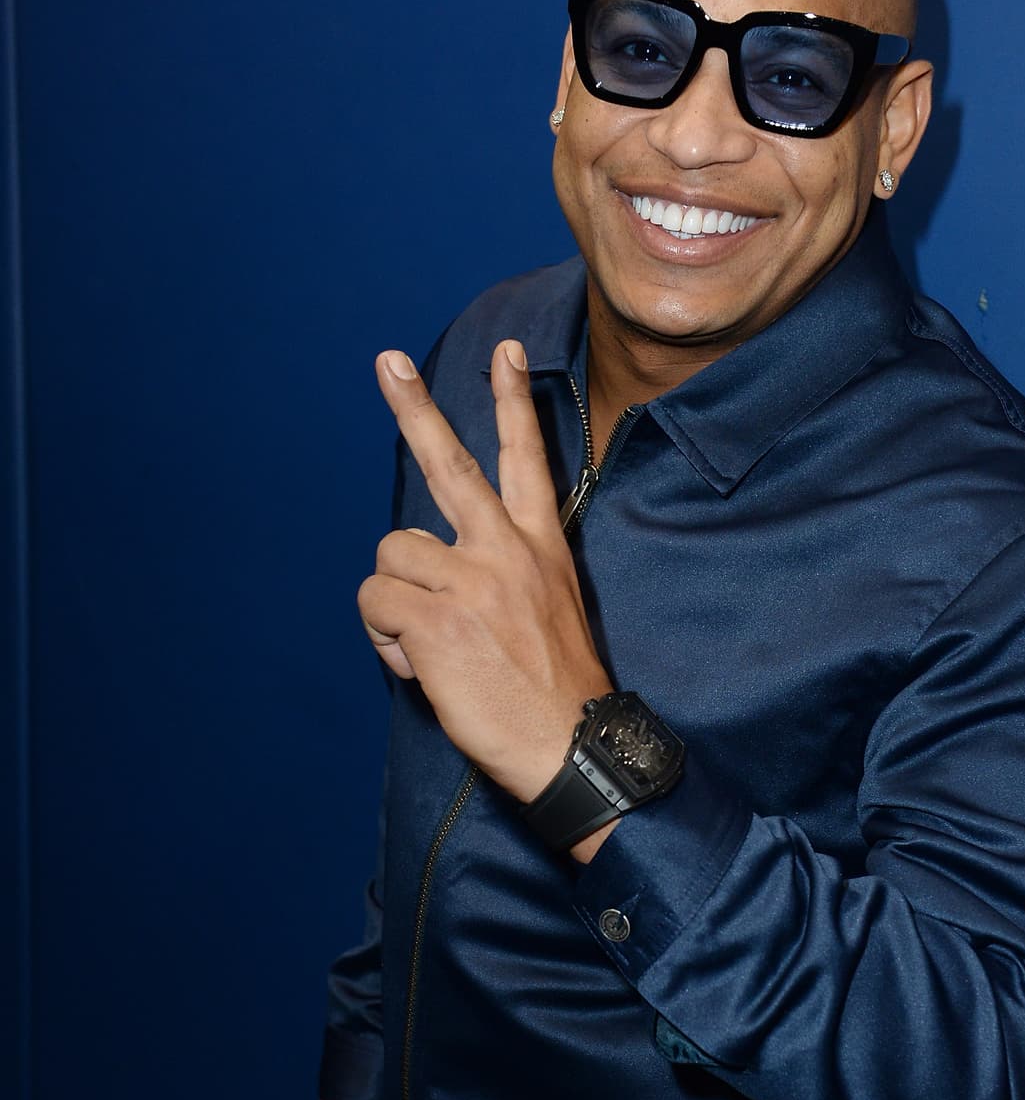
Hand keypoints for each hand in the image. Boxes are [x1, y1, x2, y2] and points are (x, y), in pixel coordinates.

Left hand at [358, 343, 612, 803]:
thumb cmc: (555, 690)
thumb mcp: (550, 608)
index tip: (503, 353)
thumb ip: (500, 571)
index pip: (528, 459)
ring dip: (393, 604)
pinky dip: (387, 641)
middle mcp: (506, 551)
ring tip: (429, 645)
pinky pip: (377, 606)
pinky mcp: (436, 619)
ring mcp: (470, 581)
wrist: (573, 746)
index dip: (513, 402)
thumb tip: (429, 564)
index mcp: (541, 546)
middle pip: (449, 464)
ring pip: (389, 556)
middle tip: (387, 361)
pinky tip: (422, 668)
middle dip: (414, 407)